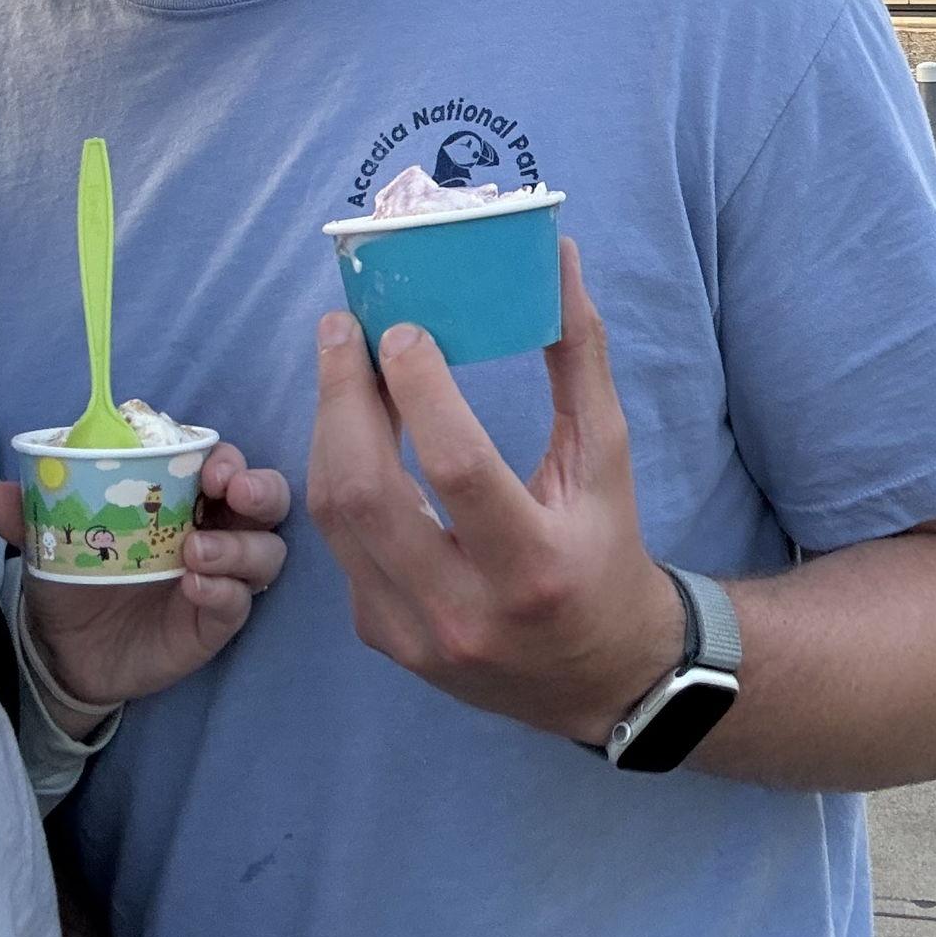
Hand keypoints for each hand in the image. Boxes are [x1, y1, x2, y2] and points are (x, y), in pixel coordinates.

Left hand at [0, 442, 288, 720]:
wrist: (63, 652)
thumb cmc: (74, 575)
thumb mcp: (50, 541)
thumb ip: (30, 514)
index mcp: (183, 494)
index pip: (225, 462)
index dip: (228, 458)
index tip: (210, 466)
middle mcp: (214, 528)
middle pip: (267, 499)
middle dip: (261, 489)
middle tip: (232, 491)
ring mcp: (222, 576)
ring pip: (266, 551)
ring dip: (240, 546)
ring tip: (195, 553)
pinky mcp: (216, 621)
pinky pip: (241, 603)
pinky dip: (224, 591)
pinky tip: (193, 588)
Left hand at [307, 239, 684, 744]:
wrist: (602, 676)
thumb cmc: (606, 549)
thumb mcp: (607, 458)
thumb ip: (579, 358)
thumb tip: (555, 259)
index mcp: (535, 566)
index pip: (457, 468)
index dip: (421, 391)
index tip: (402, 329)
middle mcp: (466, 613)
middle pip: (368, 494)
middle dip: (342, 398)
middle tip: (343, 330)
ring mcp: (413, 636)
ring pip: (336, 518)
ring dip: (328, 430)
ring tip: (341, 367)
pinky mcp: (383, 638)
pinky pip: (340, 546)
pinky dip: (341, 476)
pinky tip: (354, 430)